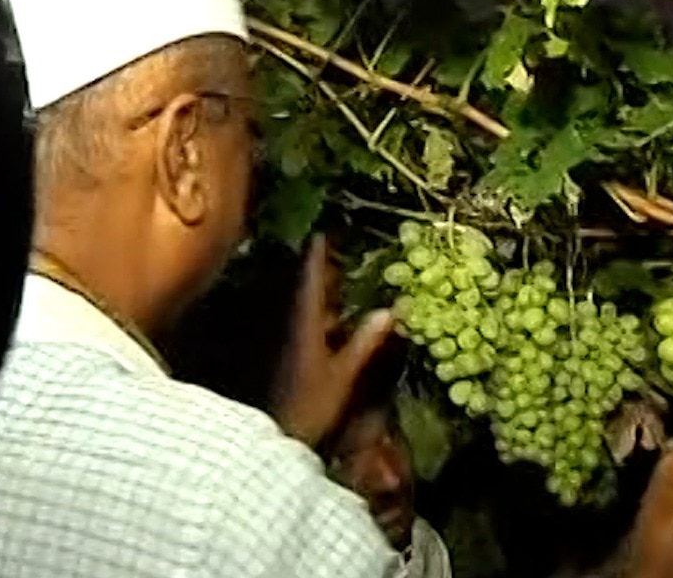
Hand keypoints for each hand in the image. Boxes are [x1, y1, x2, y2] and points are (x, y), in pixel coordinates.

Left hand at [272, 234, 396, 447]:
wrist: (281, 438)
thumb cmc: (311, 406)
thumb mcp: (343, 374)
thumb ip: (364, 342)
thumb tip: (391, 308)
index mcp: (304, 327)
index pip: (310, 283)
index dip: (316, 257)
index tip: (321, 233)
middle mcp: (295, 330)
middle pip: (308, 293)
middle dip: (322, 271)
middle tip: (337, 250)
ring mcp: (294, 347)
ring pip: (311, 312)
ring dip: (325, 296)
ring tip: (343, 279)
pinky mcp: (296, 362)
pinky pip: (313, 329)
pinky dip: (326, 318)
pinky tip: (339, 321)